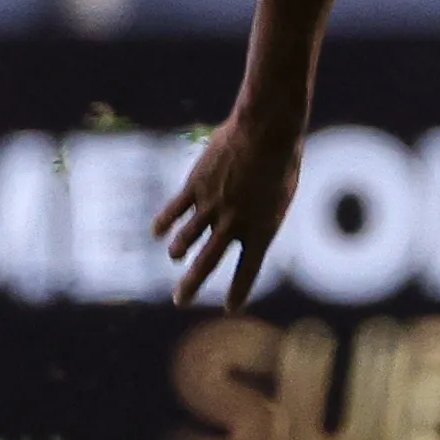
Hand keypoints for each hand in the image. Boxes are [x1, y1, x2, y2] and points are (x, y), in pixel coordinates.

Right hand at [153, 113, 303, 308]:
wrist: (265, 132)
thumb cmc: (282, 159)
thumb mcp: (281, 193)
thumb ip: (260, 213)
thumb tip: (237, 223)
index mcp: (262, 229)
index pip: (248, 270)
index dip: (238, 290)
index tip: (231, 307)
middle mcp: (233, 224)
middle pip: (207, 262)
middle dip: (192, 284)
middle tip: (180, 301)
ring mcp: (212, 205)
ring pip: (188, 236)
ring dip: (179, 250)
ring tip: (176, 257)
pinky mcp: (196, 185)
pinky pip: (175, 209)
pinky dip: (165, 222)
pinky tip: (157, 232)